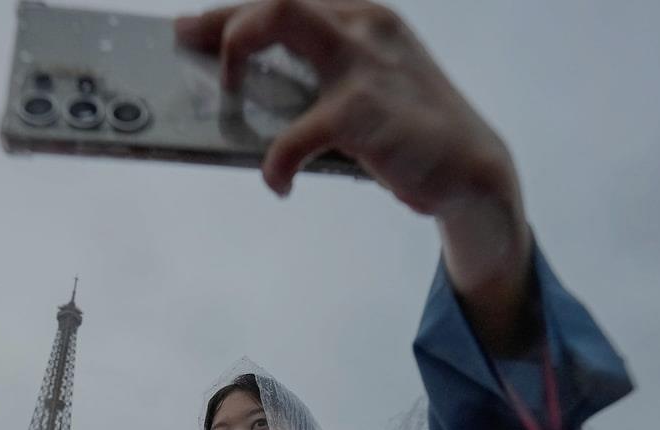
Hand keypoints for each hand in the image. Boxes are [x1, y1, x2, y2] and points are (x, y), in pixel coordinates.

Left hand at [175, 0, 519, 215]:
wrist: (470, 169)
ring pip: (280, 22)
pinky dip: (276, 161)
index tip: (189, 28)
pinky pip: (294, 132)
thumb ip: (319, 71)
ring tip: (229, 100)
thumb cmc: (408, 128)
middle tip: (194, 55)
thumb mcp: (368, 81)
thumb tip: (248, 87)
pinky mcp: (363, 111)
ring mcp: (364, 62)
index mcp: (362, 16)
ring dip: (237, 55)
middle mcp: (363, 25)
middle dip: (224, 22)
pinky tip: (278, 182)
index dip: (229, 11)